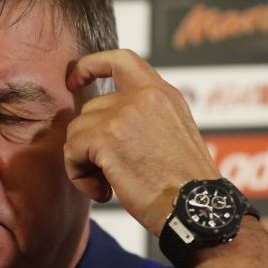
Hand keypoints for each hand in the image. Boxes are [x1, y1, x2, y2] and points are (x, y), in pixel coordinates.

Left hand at [64, 49, 220, 235]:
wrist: (196, 208)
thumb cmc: (186, 185)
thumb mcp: (173, 133)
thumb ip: (144, 117)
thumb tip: (101, 121)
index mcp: (163, 94)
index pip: (121, 60)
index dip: (91, 65)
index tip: (73, 79)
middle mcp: (144, 97)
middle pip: (90, 110)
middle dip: (90, 143)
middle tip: (108, 175)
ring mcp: (123, 115)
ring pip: (76, 132)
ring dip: (83, 162)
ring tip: (107, 185)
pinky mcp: (107, 138)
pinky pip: (71, 151)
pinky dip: (78, 175)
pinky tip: (103, 192)